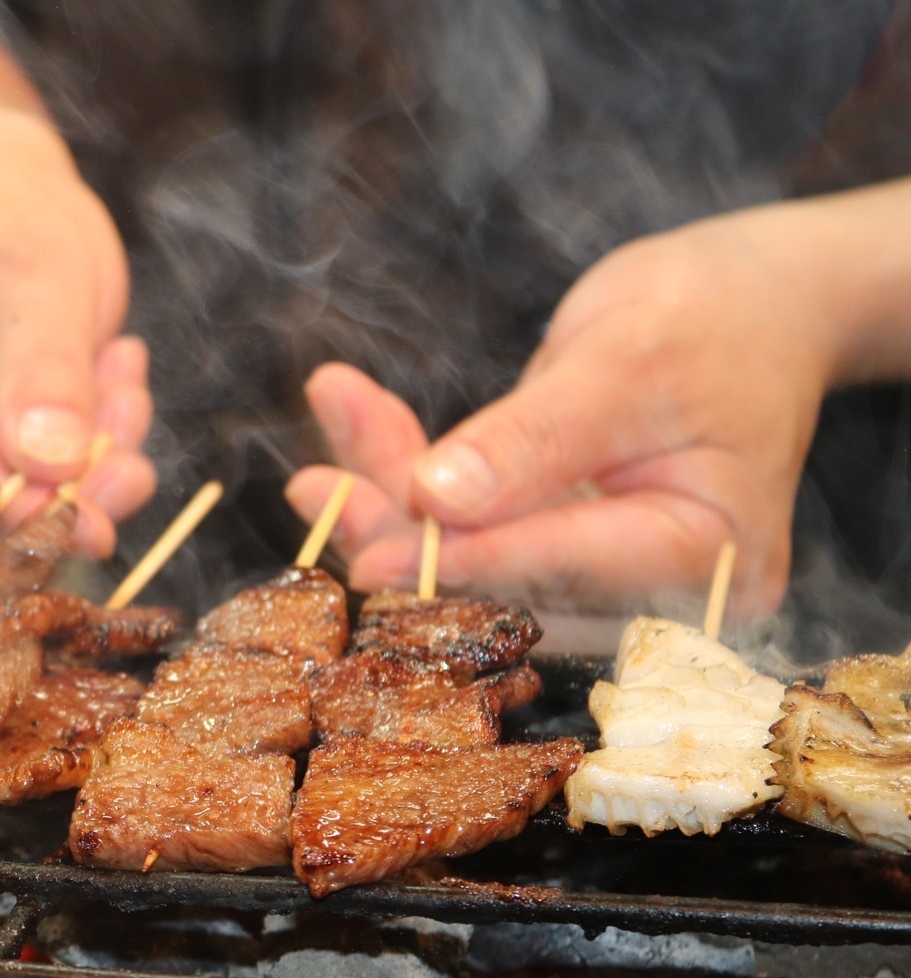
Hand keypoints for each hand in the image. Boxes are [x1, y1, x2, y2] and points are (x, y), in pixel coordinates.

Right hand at [0, 147, 154, 556]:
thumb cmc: (0, 221)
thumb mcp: (43, 268)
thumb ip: (46, 367)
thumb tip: (50, 467)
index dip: (12, 504)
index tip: (95, 514)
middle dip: (49, 500)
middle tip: (128, 428)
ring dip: (65, 497)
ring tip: (116, 401)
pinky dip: (58, 496)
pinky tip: (96, 425)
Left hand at [290, 205, 840, 615]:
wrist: (745, 305)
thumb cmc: (709, 319)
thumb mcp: (624, 362)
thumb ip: (536, 436)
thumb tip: (441, 499)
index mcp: (708, 556)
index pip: (567, 570)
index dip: (463, 564)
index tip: (372, 557)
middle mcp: (659, 589)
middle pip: (507, 579)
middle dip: (405, 532)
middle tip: (316, 494)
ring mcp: (605, 572)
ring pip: (473, 556)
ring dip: (388, 506)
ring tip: (313, 472)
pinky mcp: (559, 545)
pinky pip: (473, 527)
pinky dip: (410, 485)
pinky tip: (346, 450)